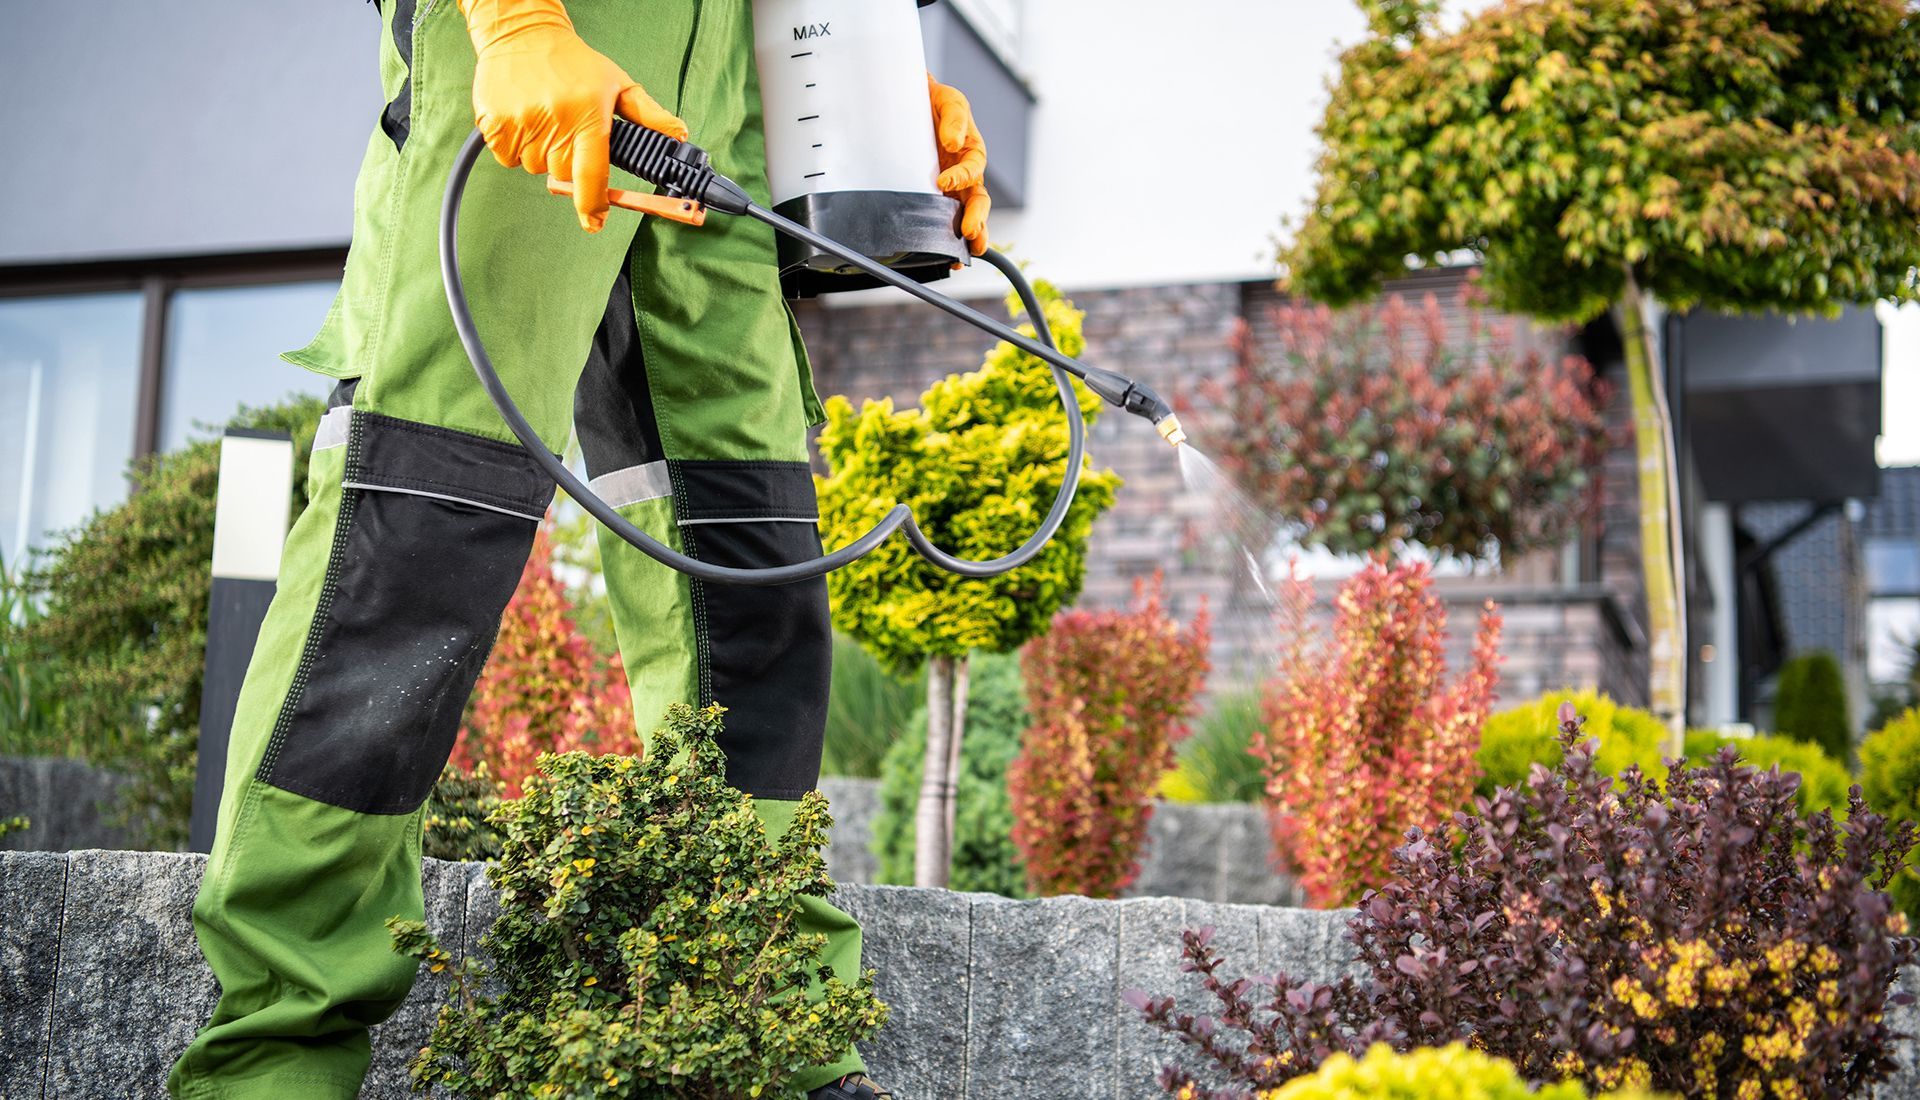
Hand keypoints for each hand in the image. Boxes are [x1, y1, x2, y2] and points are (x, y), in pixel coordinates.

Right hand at [462, 0, 687, 231]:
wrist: (521, 33)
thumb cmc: (573, 62)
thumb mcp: (618, 84)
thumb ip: (648, 115)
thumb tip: (678, 136)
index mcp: (587, 116)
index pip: (591, 174)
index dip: (593, 203)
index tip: (594, 221)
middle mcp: (554, 121)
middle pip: (563, 174)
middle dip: (568, 162)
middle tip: (568, 131)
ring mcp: (521, 124)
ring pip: (534, 167)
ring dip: (541, 153)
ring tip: (545, 119)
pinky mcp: (493, 125)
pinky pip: (508, 158)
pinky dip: (515, 147)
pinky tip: (524, 119)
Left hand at [928, 74, 989, 256]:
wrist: (914, 103)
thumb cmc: (937, 103)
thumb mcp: (949, 101)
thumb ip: (954, 119)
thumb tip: (952, 143)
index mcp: (972, 153)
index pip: (972, 170)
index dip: (960, 177)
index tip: (943, 182)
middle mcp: (966, 175)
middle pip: (978, 202)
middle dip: (977, 219)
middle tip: (971, 233)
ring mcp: (953, 190)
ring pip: (967, 217)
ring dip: (970, 236)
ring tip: (965, 255)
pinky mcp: (936, 198)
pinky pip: (945, 220)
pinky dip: (948, 239)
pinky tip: (946, 257)